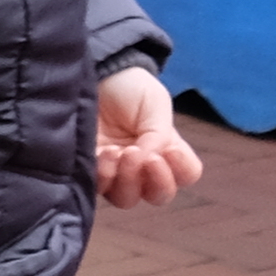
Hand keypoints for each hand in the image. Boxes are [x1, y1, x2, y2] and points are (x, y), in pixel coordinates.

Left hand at [96, 66, 204, 207]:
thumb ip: (158, 134)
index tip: (170, 149)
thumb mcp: (154, 104)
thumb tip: (148, 159)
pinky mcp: (88, 170)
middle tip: (142, 155)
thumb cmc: (130, 89)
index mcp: (167, 150)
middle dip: (155, 180)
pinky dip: (103, 174)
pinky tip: (103, 151)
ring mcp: (116, 172)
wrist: (96, 77)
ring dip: (126, 179)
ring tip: (118, 151)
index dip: (182, 169)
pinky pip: (98, 189)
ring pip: (127, 199)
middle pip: (159, 196)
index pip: (187, 175)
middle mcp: (144, 167)